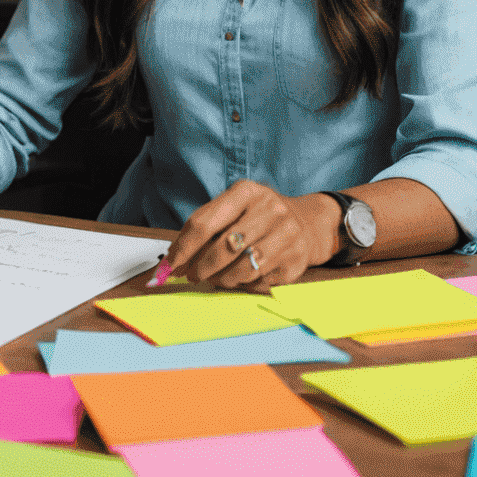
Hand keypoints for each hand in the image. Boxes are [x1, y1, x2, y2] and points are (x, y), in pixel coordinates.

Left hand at [160, 181, 342, 291]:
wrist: (308, 222)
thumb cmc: (260, 216)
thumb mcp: (235, 207)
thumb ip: (207, 226)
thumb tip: (174, 260)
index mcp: (246, 192)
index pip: (204, 223)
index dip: (182, 248)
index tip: (168, 265)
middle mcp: (270, 210)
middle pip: (223, 248)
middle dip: (200, 267)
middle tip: (191, 276)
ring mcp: (286, 235)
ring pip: (242, 269)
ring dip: (222, 279)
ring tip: (215, 278)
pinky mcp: (296, 261)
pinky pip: (260, 282)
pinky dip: (244, 285)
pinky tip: (241, 278)